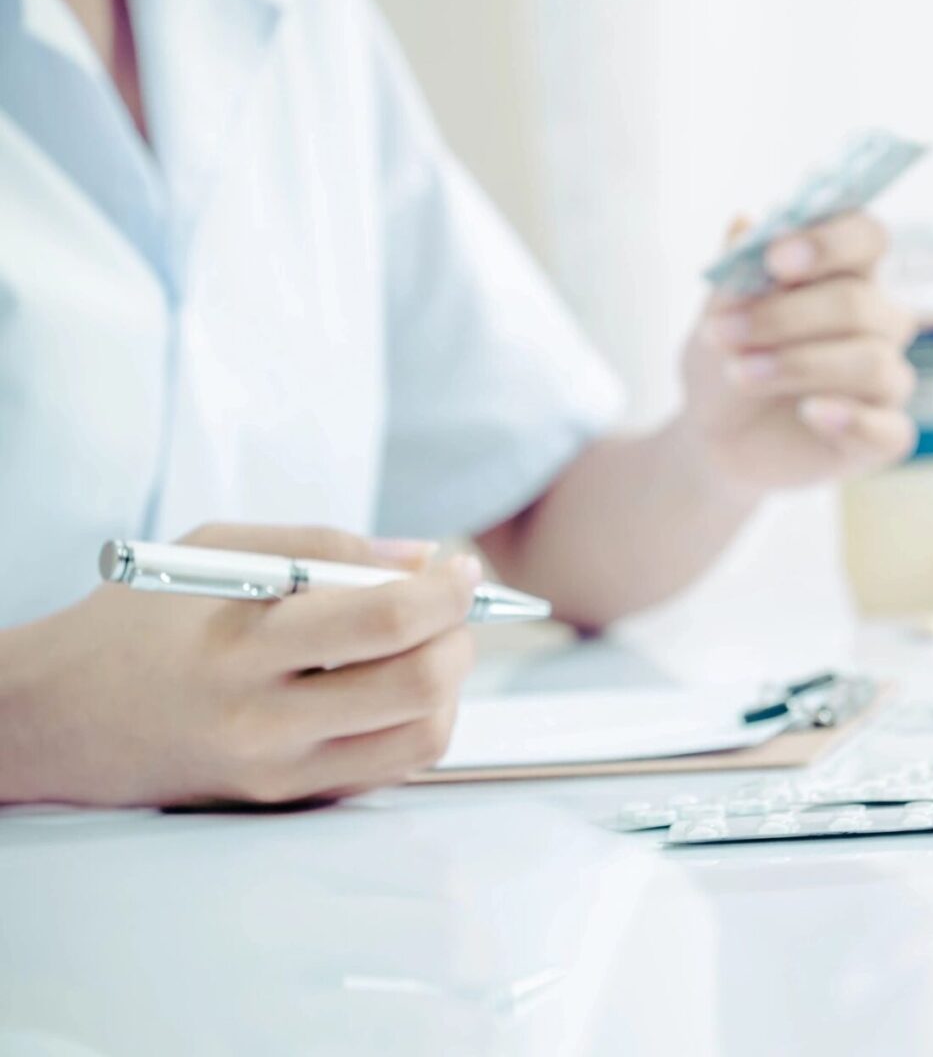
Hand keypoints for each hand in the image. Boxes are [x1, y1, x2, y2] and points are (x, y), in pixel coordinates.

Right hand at [0, 524, 479, 806]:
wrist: (59, 718)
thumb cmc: (138, 620)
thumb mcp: (218, 550)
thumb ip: (326, 545)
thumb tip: (422, 559)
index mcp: (244, 643)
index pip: (385, 618)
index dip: (445, 590)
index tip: (461, 566)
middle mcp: (265, 718)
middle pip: (419, 686)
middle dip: (460, 637)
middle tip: (452, 607)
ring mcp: (280, 771)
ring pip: (422, 737)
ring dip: (449, 684)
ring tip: (427, 645)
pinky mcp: (289, 801)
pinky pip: (392, 767)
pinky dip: (417, 720)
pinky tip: (394, 683)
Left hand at [679, 212, 918, 490]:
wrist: (716, 434)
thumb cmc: (728, 360)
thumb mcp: (717, 315)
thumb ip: (737, 274)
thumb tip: (745, 225)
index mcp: (845, 274)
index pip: (866, 236)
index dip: (829, 242)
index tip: (777, 259)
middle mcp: (877, 322)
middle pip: (859, 303)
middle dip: (785, 317)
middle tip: (724, 332)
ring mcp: (885, 380)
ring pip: (871, 362)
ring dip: (799, 365)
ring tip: (739, 374)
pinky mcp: (883, 436)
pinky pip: (890, 428)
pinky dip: (849, 419)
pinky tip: (810, 413)